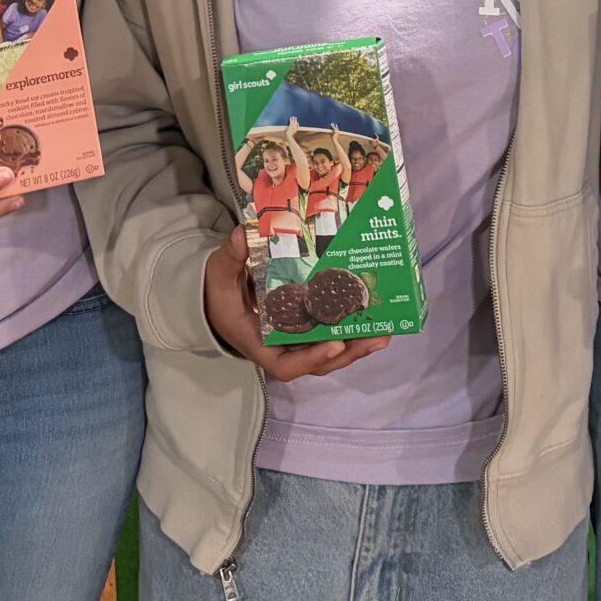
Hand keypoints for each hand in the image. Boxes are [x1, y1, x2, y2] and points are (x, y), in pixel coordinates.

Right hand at [201, 225, 388, 380]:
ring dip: (357, 344)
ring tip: (384, 330)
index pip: (285, 365)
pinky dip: (351, 330)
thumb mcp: (219, 275)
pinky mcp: (305, 329)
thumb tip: (243, 235)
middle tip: (377, 336)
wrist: (216, 300)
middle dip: (348, 352)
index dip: (311, 358)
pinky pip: (329, 335)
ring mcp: (295, 342)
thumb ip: (230, 257)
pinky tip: (371, 316)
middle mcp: (281, 349)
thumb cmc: (217, 293)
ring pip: (329, 352)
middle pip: (318, 362)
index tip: (333, 343)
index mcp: (258, 344)